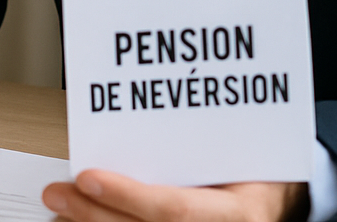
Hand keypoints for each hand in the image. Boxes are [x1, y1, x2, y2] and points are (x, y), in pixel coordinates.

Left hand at [44, 170, 306, 221]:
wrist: (279, 196)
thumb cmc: (254, 165)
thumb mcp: (231, 149)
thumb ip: (183, 146)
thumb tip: (121, 124)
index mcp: (239, 212)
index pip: (173, 210)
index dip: (128, 196)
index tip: (87, 178)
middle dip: (94, 215)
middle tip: (57, 195)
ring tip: (61, 212)